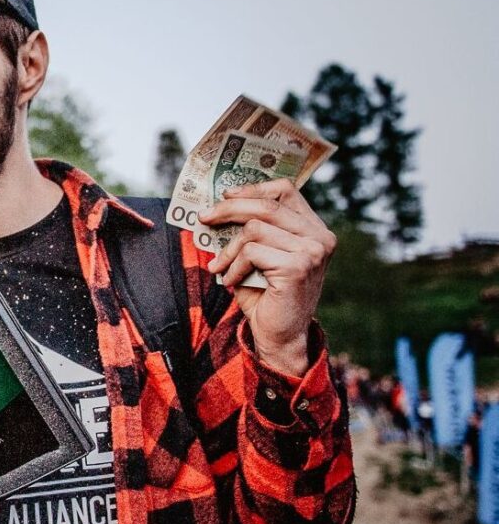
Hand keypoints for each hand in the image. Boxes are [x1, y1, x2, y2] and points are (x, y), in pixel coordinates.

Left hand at [200, 179, 335, 376]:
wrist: (279, 336)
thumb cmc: (265, 294)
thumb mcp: (257, 255)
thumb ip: (249, 229)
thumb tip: (216, 205)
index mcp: (314, 228)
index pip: (285, 190)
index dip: (253, 188)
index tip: (226, 195)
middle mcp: (320, 236)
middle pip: (265, 205)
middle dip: (228, 210)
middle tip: (203, 218)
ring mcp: (312, 251)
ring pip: (254, 229)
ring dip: (229, 249)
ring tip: (220, 267)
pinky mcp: (298, 266)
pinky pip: (251, 252)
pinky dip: (234, 267)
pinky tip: (232, 282)